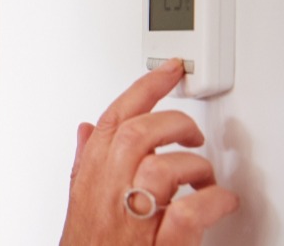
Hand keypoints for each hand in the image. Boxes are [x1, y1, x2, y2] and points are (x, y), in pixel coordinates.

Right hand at [59, 58, 238, 244]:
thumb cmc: (87, 243)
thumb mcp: (79, 196)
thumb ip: (85, 159)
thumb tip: (87, 128)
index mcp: (91, 175)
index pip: (115, 118)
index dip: (144, 89)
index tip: (169, 71)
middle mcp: (109, 192)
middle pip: (138, 135)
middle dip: (174, 125)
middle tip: (192, 135)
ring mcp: (132, 219)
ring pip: (161, 169)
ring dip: (194, 167)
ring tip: (205, 178)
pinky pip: (186, 216)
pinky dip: (210, 203)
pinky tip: (219, 201)